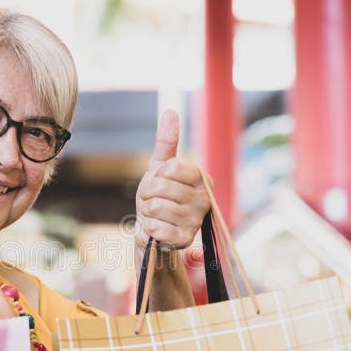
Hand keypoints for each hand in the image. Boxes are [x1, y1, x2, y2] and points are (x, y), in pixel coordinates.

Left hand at [135, 110, 211, 251]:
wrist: (153, 230)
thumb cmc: (158, 196)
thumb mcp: (159, 167)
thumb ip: (167, 141)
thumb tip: (171, 111)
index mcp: (201, 178)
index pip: (172, 167)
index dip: (156, 174)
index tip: (158, 180)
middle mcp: (204, 199)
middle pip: (160, 187)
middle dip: (146, 193)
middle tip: (151, 200)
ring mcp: (196, 221)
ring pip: (156, 207)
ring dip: (146, 211)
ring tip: (153, 214)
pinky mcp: (185, 240)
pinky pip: (156, 228)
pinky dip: (148, 228)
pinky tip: (155, 229)